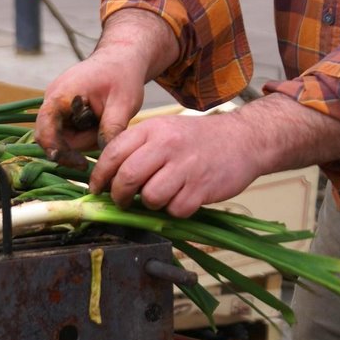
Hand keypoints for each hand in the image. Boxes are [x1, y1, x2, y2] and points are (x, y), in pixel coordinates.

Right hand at [34, 49, 145, 167]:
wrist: (121, 57)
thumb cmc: (122, 75)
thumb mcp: (123, 104)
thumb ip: (111, 129)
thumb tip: (105, 155)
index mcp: (60, 95)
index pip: (45, 131)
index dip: (58, 151)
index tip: (80, 163)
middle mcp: (51, 100)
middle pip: (53, 137)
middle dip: (78, 144)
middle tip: (103, 136)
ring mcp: (55, 104)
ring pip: (62, 136)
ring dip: (83, 138)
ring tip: (105, 122)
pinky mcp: (61, 108)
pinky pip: (67, 130)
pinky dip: (83, 132)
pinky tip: (99, 121)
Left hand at [89, 112, 262, 217]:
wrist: (243, 139)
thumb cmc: (195, 140)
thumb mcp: (162, 131)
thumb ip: (135, 148)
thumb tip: (105, 177)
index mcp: (151, 130)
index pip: (112, 154)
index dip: (99, 176)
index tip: (96, 189)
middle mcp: (167, 145)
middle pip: (127, 178)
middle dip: (119, 196)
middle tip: (122, 201)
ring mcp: (186, 166)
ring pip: (150, 197)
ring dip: (150, 203)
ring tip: (159, 196)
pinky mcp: (202, 187)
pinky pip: (175, 209)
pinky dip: (174, 210)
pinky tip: (181, 198)